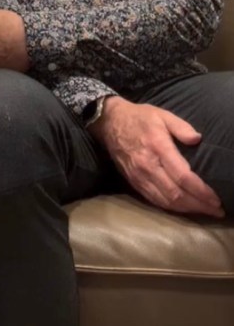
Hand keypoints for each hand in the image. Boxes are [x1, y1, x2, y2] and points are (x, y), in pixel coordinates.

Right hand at [91, 97, 222, 217]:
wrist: (109, 122)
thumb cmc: (139, 117)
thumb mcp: (162, 114)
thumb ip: (181, 127)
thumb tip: (198, 139)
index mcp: (158, 148)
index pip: (183, 177)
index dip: (201, 191)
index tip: (216, 199)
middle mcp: (148, 166)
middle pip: (176, 194)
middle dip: (199, 205)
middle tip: (217, 210)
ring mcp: (139, 176)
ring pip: (165, 201)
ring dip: (187, 209)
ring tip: (204, 211)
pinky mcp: (133, 181)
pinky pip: (154, 199)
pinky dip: (171, 207)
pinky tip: (183, 208)